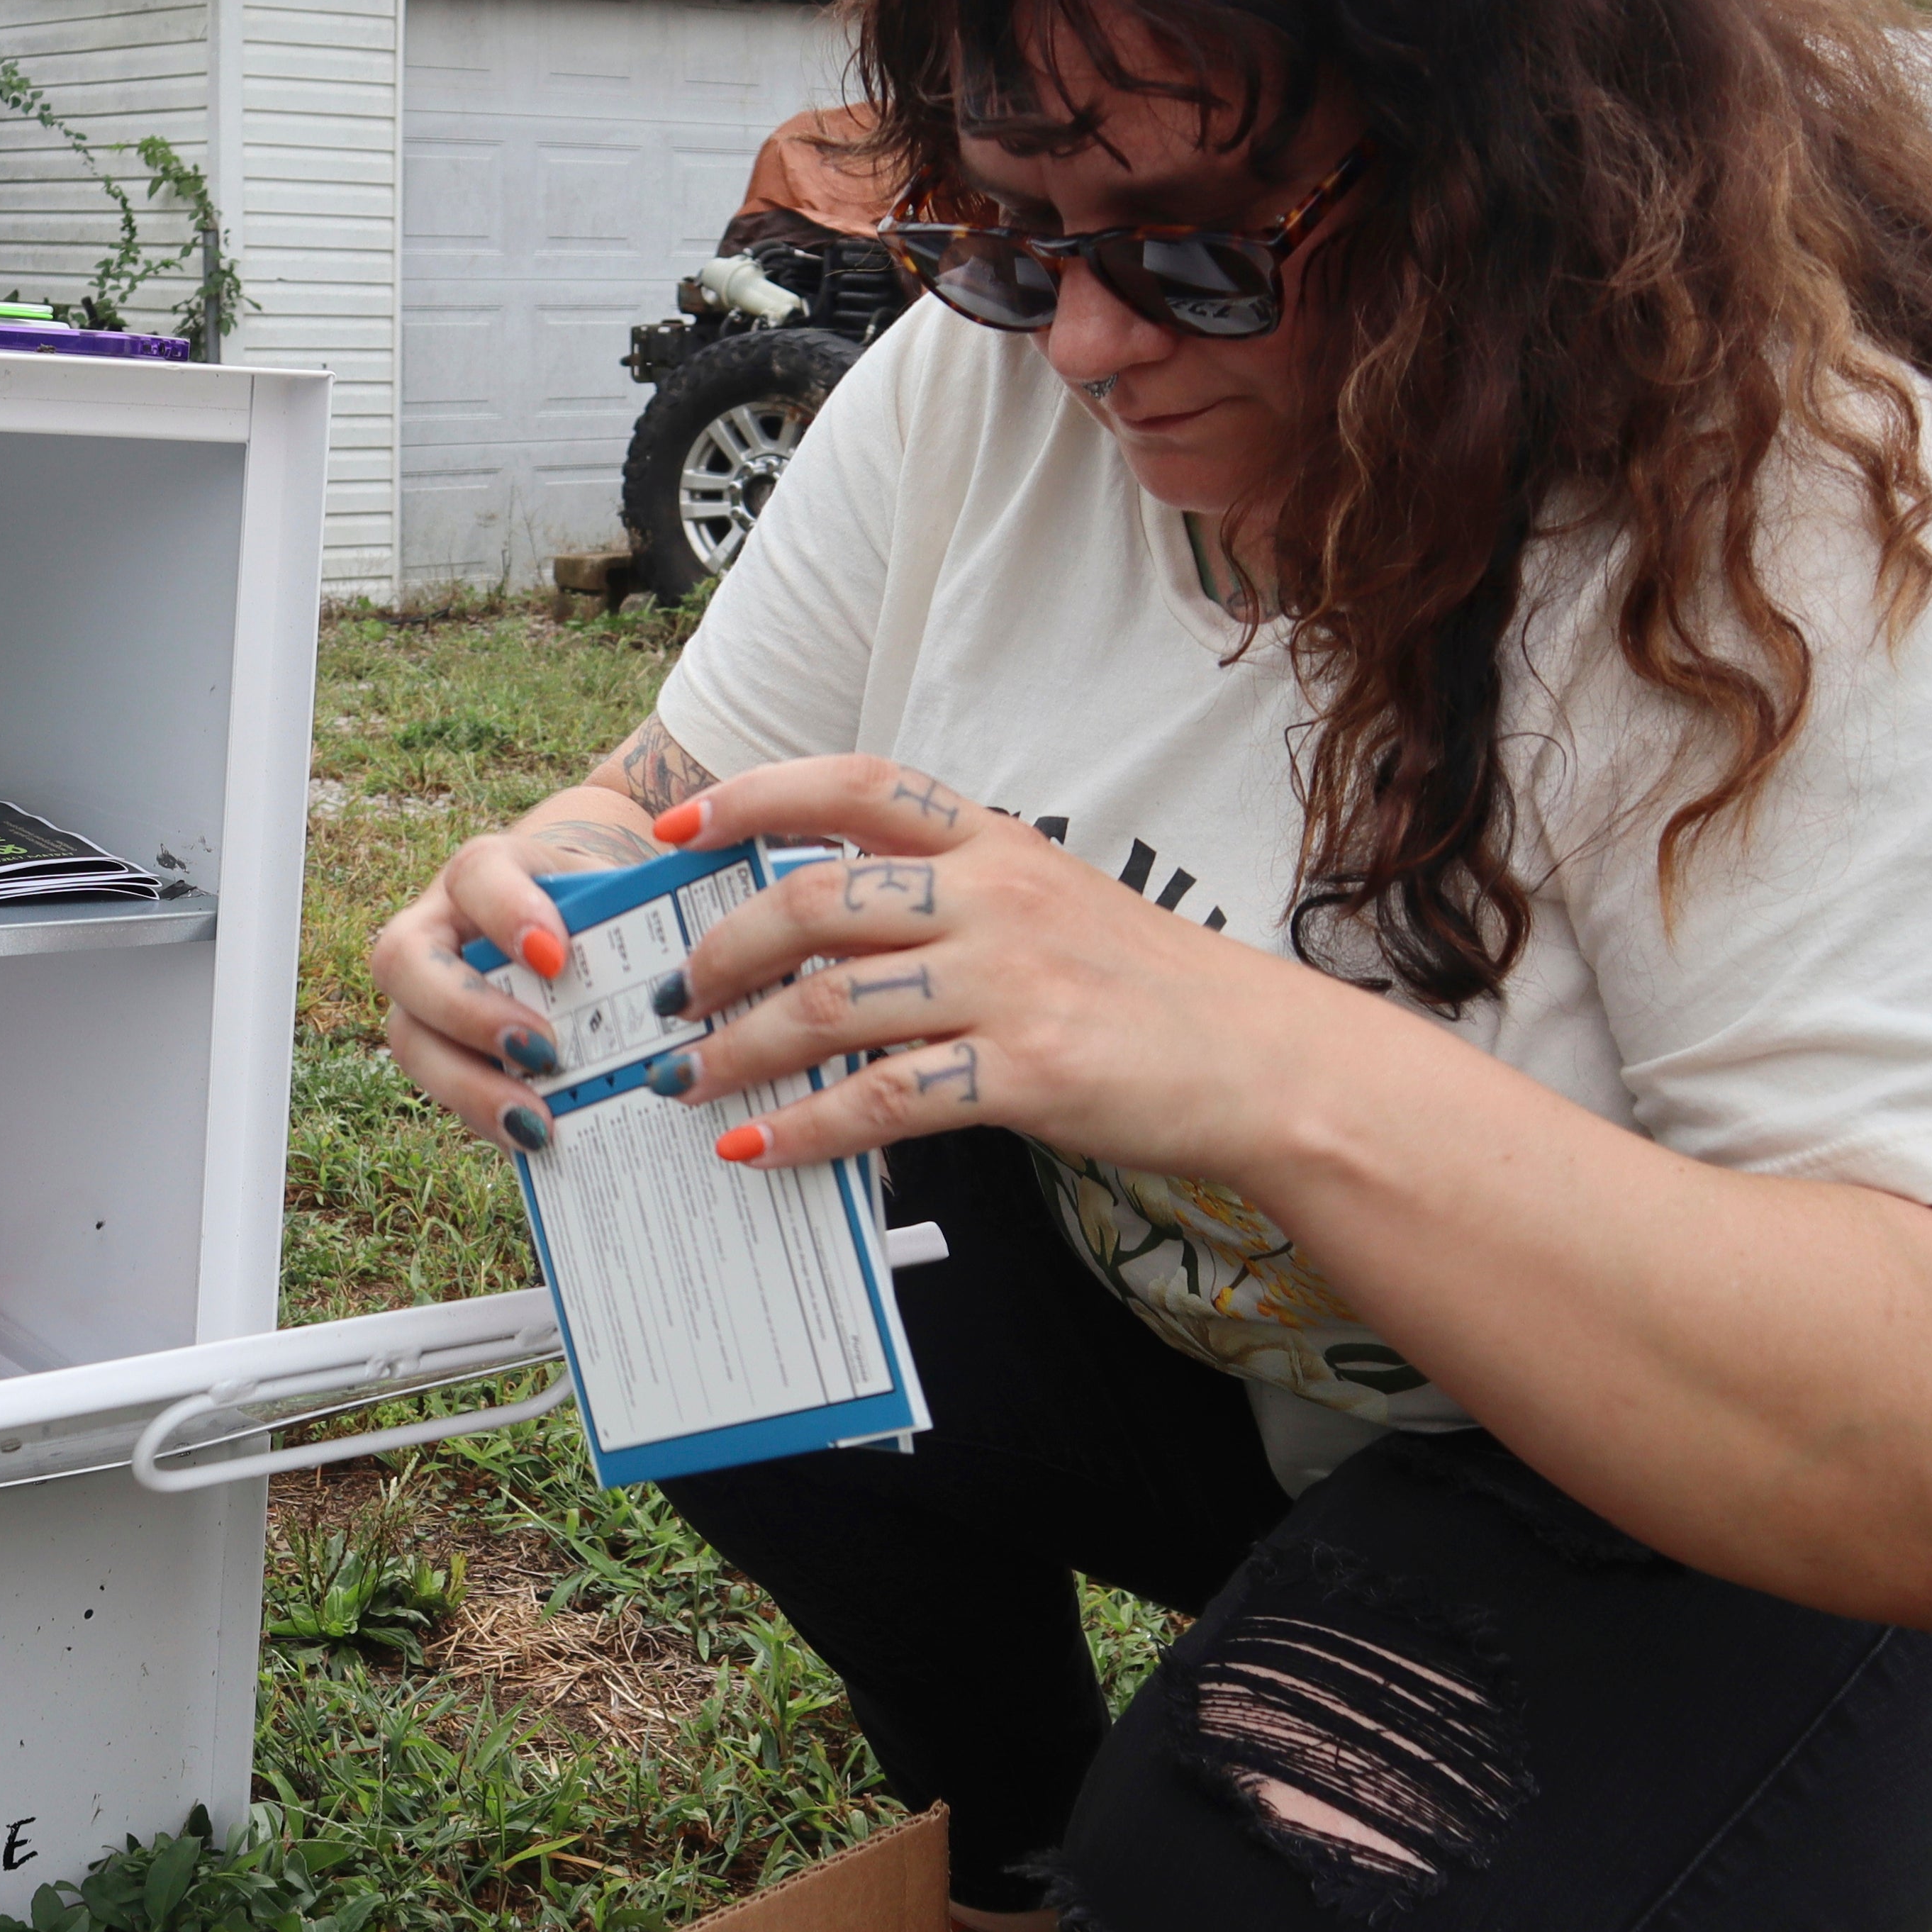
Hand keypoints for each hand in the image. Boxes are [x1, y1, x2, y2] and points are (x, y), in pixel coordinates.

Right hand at [365, 799, 666, 1155]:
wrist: (567, 929)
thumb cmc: (593, 910)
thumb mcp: (612, 896)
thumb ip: (634, 919)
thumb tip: (685, 976)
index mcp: (484, 872)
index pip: (475, 875)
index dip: (506, 913)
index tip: (556, 957)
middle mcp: (435, 927)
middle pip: (404, 960)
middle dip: (469, 1012)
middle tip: (542, 1050)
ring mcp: (422, 994)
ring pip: (408, 1037)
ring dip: (468, 1085)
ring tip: (535, 1122)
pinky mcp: (435, 1051)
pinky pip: (439, 1090)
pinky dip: (484, 1116)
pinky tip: (536, 1138)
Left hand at [639, 753, 1349, 1180]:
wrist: (1260, 1058)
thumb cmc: (1145, 987)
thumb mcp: (1049, 901)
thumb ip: (945, 899)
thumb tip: (820, 934)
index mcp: (995, 841)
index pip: (856, 785)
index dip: (753, 797)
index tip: (677, 832)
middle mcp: (994, 896)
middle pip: (812, 901)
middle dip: (717, 951)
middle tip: (671, 996)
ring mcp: (1008, 981)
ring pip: (828, 1002)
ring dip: (738, 1047)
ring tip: (689, 1080)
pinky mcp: (1024, 1069)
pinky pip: (882, 1096)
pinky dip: (805, 1126)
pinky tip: (762, 1147)